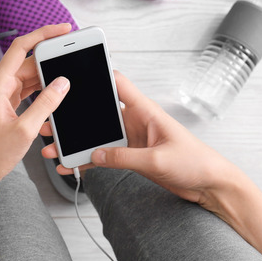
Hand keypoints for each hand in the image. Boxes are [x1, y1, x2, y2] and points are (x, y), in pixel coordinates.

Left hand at [0, 23, 71, 184]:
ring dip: (46, 75)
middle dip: (50, 58)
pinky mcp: (4, 103)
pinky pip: (25, 88)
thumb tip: (63, 82)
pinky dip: (40, 88)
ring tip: (68, 74)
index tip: (62, 29)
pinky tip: (55, 90)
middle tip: (72, 55)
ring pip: (28, 76)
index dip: (42, 34)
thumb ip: (46, 104)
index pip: (21, 47)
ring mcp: (0, 94)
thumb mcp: (25, 129)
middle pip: (27, 61)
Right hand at [41, 70, 241, 211]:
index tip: (73, 74)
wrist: (210, 186)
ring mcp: (131, 139)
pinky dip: (86, 161)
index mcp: (144, 110)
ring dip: (75, 142)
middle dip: (74, 117)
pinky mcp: (131, 156)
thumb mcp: (157, 160)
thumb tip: (95, 155)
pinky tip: (71, 166)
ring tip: (53, 148)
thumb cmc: (196, 163)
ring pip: (96, 136)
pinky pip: (103, 156)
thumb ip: (123, 157)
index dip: (97, 74)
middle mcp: (135, 121)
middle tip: (51, 121)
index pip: (117, 84)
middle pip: (98, 112)